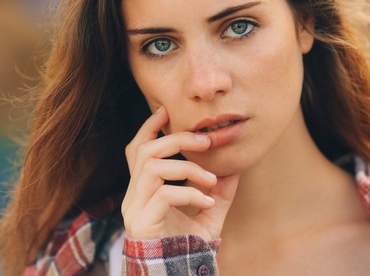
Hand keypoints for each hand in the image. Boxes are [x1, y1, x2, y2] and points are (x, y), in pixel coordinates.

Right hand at [121, 105, 239, 241]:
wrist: (179, 275)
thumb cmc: (189, 245)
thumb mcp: (210, 212)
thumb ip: (219, 189)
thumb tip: (235, 164)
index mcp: (144, 189)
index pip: (138, 149)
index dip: (149, 127)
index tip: (167, 111)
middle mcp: (134, 196)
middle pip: (144, 151)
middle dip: (176, 140)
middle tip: (206, 142)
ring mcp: (135, 209)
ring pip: (152, 168)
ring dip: (186, 167)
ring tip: (211, 180)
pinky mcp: (142, 224)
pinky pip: (163, 196)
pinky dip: (189, 194)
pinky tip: (206, 204)